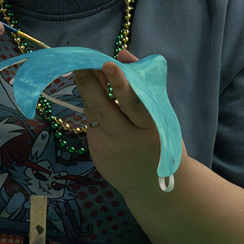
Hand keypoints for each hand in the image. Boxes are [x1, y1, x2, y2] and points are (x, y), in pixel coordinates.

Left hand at [73, 50, 167, 192]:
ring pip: (93, 115)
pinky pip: (92, 127)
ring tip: (85, 72)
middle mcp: (128, 141)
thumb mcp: (161, 115)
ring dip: (87, 92)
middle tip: (82, 63)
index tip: (108, 64)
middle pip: (103, 108)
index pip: (133, 103)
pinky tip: (94, 99)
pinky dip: (92, 110)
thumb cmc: (161, 142)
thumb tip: (122, 55)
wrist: (154, 188)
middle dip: (90, 83)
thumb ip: (143, 85)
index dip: (120, 84)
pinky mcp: (97, 156)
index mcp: (151, 129)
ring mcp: (109, 150)